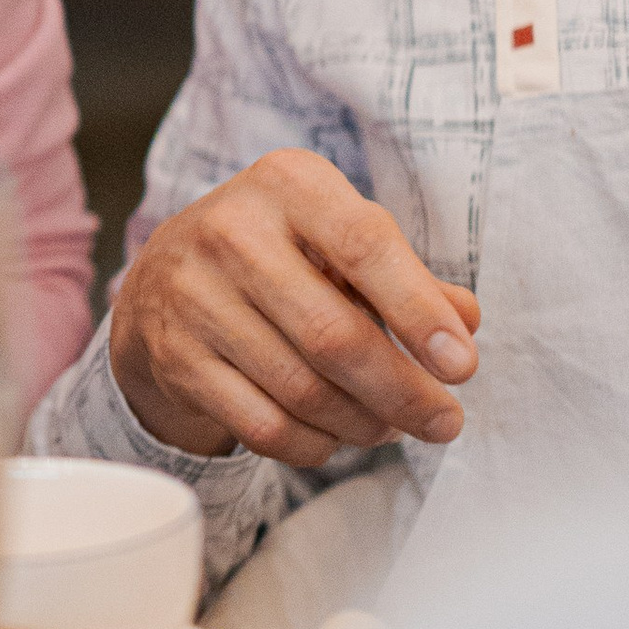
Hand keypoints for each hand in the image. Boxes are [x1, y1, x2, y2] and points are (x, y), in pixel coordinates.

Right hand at [109, 147, 478, 465]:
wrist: (162, 280)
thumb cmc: (277, 254)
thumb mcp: (339, 239)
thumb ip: (408, 276)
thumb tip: (465, 322)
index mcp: (287, 184)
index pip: (364, 246)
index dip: (419, 312)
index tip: (462, 367)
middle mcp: (231, 231)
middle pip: (334, 335)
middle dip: (403, 391)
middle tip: (444, 422)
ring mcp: (194, 297)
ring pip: (302, 390)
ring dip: (363, 423)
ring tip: (391, 426)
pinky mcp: (176, 358)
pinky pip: (263, 426)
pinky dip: (314, 445)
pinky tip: (336, 436)